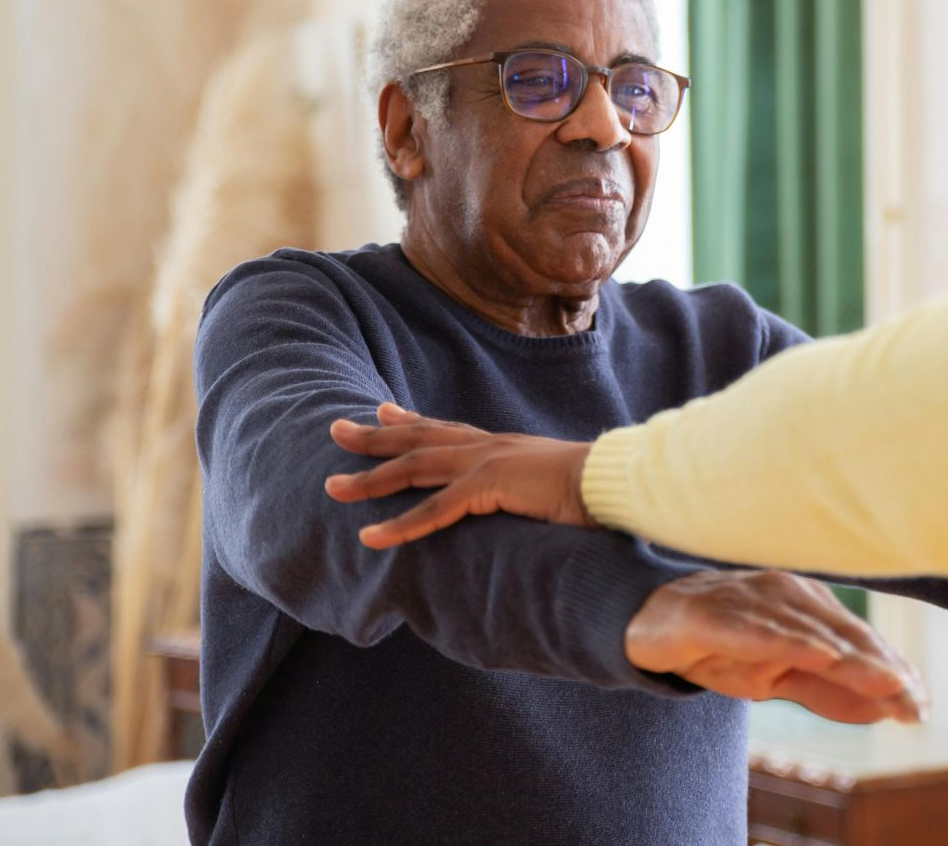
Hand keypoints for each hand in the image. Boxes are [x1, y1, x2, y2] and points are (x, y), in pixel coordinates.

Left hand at [325, 403, 594, 546]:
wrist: (615, 482)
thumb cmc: (598, 488)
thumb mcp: (558, 485)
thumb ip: (538, 490)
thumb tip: (544, 504)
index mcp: (504, 446)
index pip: (449, 428)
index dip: (413, 420)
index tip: (382, 410)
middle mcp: (489, 447)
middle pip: (420, 439)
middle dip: (375, 436)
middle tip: (337, 429)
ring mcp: (486, 463)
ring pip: (413, 469)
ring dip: (370, 480)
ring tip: (332, 488)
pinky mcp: (488, 487)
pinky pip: (433, 511)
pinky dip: (399, 525)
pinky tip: (369, 536)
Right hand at [627, 570, 928, 725]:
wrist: (650, 622)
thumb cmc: (723, 645)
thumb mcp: (778, 677)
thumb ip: (827, 692)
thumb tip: (883, 711)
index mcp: (808, 607)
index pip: (859, 642)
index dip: (891, 671)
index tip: (922, 704)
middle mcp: (788, 596)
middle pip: (843, 635)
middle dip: (882, 669)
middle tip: (915, 701)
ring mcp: (752, 600)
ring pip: (810, 632)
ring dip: (851, 660)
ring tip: (888, 682)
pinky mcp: (716, 612)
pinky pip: (758, 629)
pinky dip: (792, 642)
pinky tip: (822, 655)